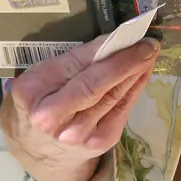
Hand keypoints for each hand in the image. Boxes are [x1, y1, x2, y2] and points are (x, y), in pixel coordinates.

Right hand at [0, 36, 159, 180]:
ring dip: (136, 73)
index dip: (105, 49)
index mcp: (32, 92)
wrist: (36, 147)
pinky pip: (122, 110)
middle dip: (126, 62)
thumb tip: (113, 41)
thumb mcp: (41, 77)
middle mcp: (52, 118)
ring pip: (113, 97)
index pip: (75, 65)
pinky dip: (135, 89)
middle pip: (95, 85)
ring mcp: (76, 134)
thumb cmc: (39, 101)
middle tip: (148, 44)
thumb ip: (72, 62)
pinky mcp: (97, 142)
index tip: (128, 34)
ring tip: (149, 55)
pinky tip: (142, 74)